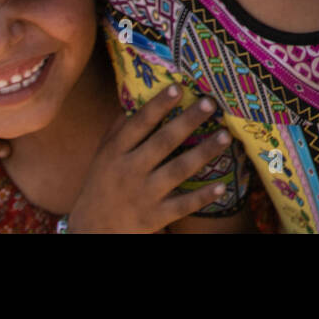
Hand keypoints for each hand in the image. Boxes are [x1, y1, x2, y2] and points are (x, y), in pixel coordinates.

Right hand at [68, 86, 235, 232]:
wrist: (92, 230)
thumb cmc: (103, 182)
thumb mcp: (105, 153)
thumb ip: (121, 126)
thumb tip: (139, 92)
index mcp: (116, 151)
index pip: (139, 124)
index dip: (158, 105)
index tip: (178, 88)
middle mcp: (129, 170)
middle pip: (163, 142)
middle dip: (187, 122)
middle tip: (210, 103)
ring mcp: (143, 195)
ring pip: (177, 171)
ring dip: (203, 153)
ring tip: (225, 136)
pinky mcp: (155, 216)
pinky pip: (182, 205)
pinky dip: (202, 197)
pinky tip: (222, 186)